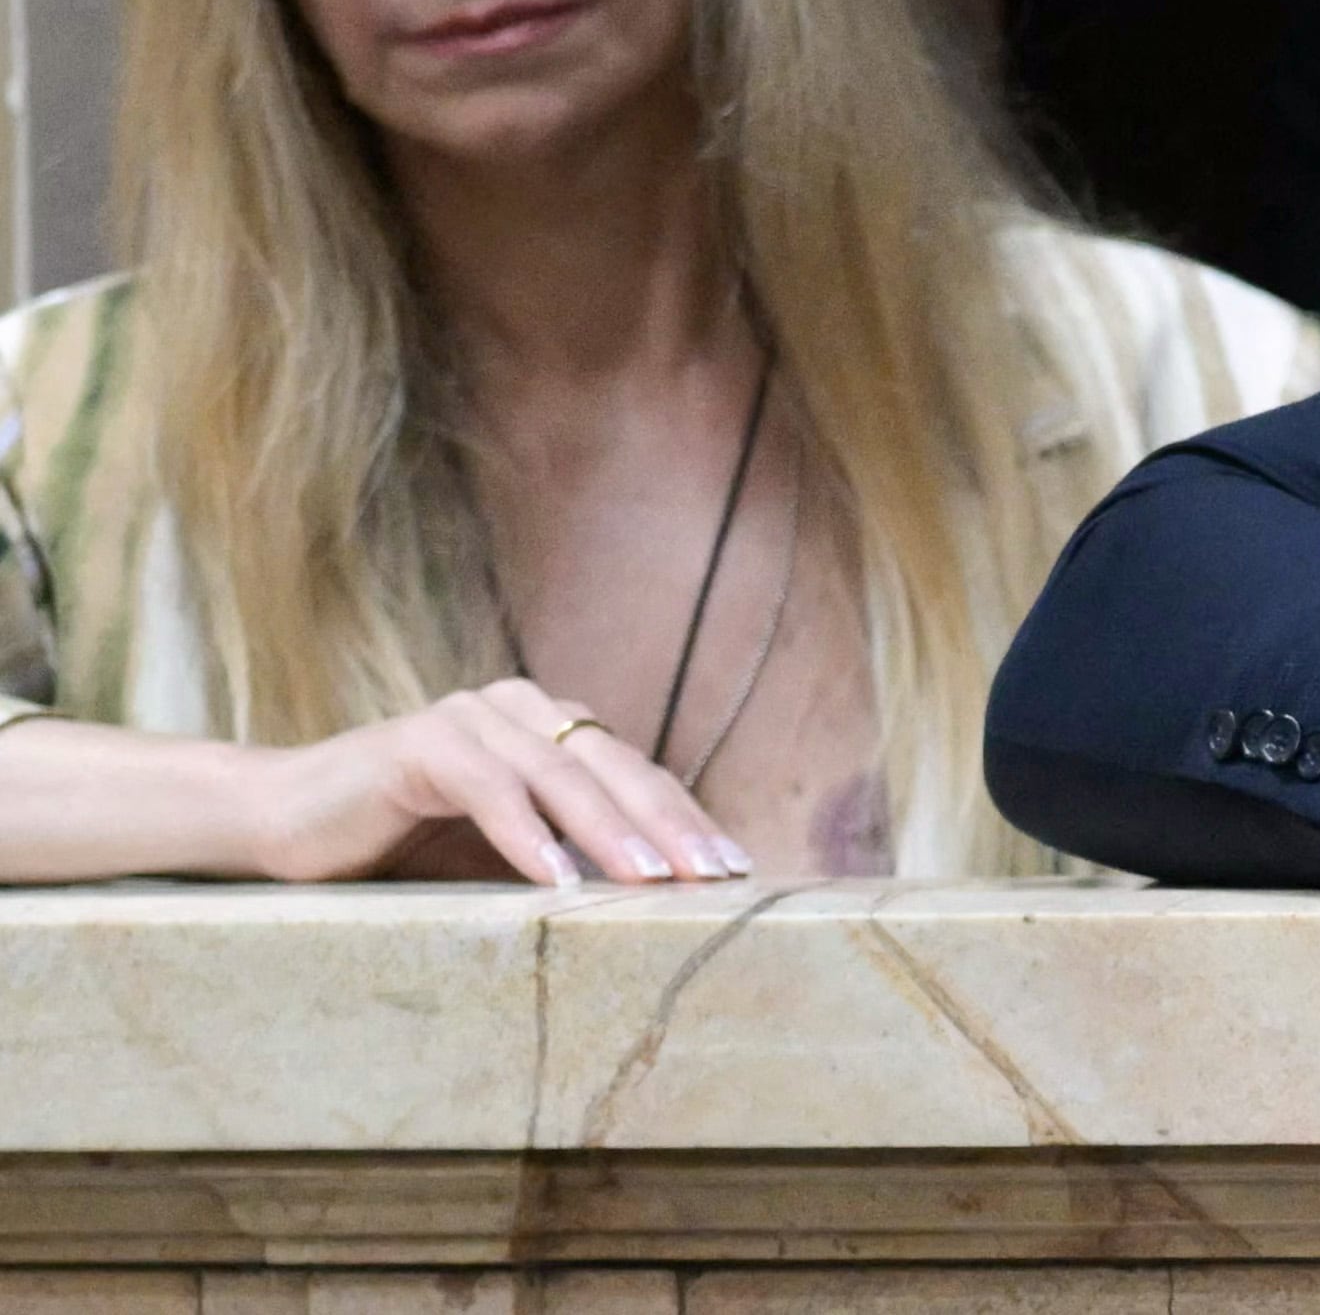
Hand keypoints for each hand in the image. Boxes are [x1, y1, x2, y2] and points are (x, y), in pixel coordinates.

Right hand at [245, 678, 754, 886]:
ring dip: (612, 832)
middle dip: (671, 827)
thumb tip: (659, 911)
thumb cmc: (399, 853)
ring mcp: (472, 718)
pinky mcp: (421, 742)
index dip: (688, 821)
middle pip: (616, 770)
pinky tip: (561, 879)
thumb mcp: (500, 859)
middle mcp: (522, 710)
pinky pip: (490, 787)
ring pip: (562, 775)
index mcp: (551, 730)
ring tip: (655, 882)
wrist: (279, 827)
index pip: (637, 776)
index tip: (737, 872)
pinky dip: (528, 834)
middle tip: (716, 878)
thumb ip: (568, 861)